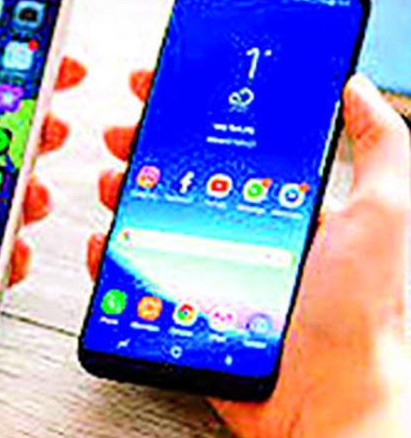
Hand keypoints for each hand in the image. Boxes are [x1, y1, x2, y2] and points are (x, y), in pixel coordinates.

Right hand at [87, 71, 410, 437]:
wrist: (322, 399)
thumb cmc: (355, 316)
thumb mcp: (380, 216)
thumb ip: (380, 148)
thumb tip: (356, 89)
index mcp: (278, 204)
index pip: (229, 144)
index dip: (195, 112)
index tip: (167, 87)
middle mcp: (239, 230)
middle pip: (181, 177)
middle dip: (147, 146)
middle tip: (128, 131)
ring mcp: (207, 265)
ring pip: (153, 219)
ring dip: (124, 193)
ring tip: (115, 180)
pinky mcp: (183, 301)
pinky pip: (138, 272)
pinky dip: (112, 253)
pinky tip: (105, 240)